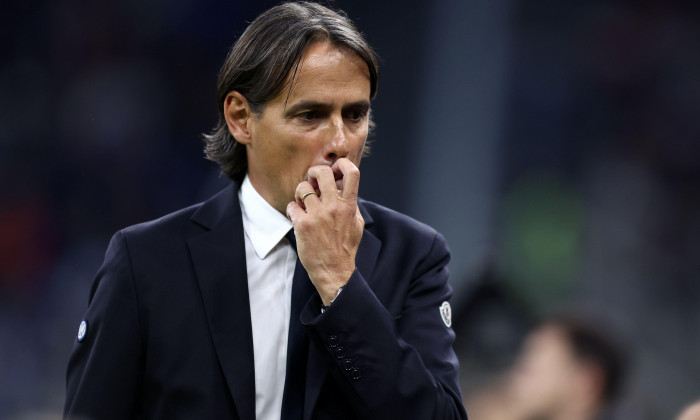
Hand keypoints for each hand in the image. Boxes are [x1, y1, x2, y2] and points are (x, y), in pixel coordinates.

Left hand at [286, 158, 363, 304]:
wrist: (334, 271)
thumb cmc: (345, 247)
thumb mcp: (356, 224)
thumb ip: (351, 204)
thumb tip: (343, 187)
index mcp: (349, 205)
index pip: (352, 173)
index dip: (342, 164)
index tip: (335, 169)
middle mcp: (333, 207)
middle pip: (322, 172)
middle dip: (314, 172)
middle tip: (312, 180)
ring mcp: (317, 215)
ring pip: (302, 187)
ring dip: (300, 192)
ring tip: (303, 202)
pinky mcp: (302, 225)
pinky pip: (292, 205)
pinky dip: (293, 209)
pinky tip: (297, 216)